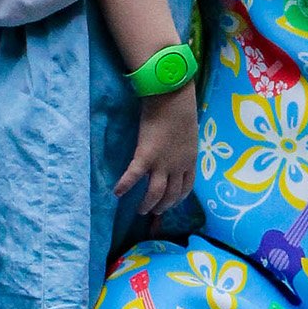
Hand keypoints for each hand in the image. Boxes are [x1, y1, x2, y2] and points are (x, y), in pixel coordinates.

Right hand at [115, 87, 198, 214]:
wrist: (173, 96)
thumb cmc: (181, 108)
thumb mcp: (188, 131)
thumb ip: (182, 144)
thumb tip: (177, 146)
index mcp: (190, 159)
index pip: (186, 187)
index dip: (178, 198)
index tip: (172, 203)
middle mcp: (178, 166)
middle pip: (171, 194)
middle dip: (162, 206)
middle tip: (153, 211)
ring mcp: (162, 163)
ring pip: (155, 193)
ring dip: (148, 204)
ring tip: (140, 211)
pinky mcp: (146, 155)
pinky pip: (134, 176)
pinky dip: (125, 186)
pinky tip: (117, 193)